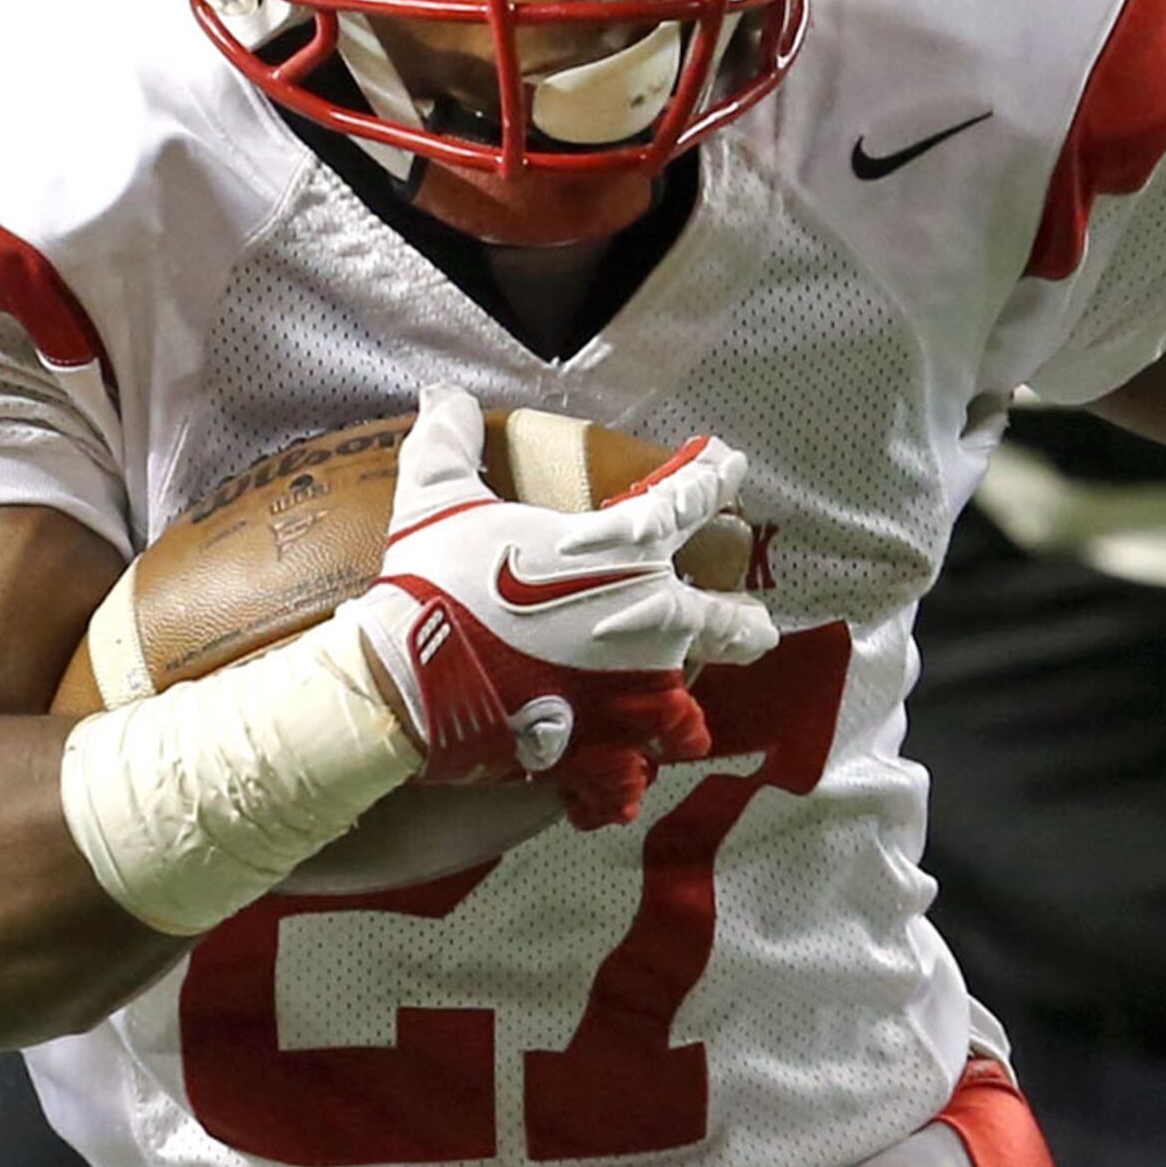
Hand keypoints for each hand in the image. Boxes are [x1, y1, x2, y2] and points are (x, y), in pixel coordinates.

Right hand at [343, 387, 778, 829]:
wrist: (409, 682)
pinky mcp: (609, 749)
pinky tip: (625, 768)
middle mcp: (651, 620)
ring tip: (685, 710)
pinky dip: (628, 770)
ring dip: (687, 704)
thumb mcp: (437, 498)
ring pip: (690, 706)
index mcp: (624, 551)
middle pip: (727, 622)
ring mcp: (637, 692)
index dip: (712, 475)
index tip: (730, 464)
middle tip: (756, 622)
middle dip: (743, 622)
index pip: (687, 500)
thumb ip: (450, 442)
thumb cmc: (437, 584)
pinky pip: (635, 769)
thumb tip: (441, 396)